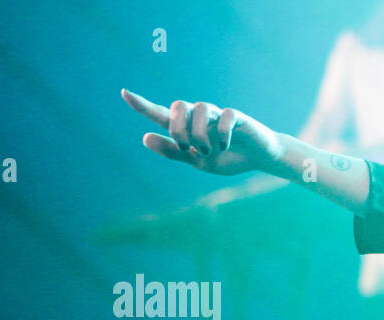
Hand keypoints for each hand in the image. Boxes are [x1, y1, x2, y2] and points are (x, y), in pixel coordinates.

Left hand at [121, 89, 284, 176]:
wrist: (259, 158)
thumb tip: (144, 137)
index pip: (160, 113)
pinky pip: (223, 117)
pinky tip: (224, 147)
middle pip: (177, 106)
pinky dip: (220, 134)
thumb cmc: (227, 158)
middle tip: (189, 148)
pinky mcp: (236, 116)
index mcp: (187, 128)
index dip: (142, 105)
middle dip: (177, 128)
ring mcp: (217, 114)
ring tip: (209, 151)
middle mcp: (199, 116)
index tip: (124, 93)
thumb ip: (173, 152)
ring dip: (199, 134)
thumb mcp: (198, 162)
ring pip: (198, 108)